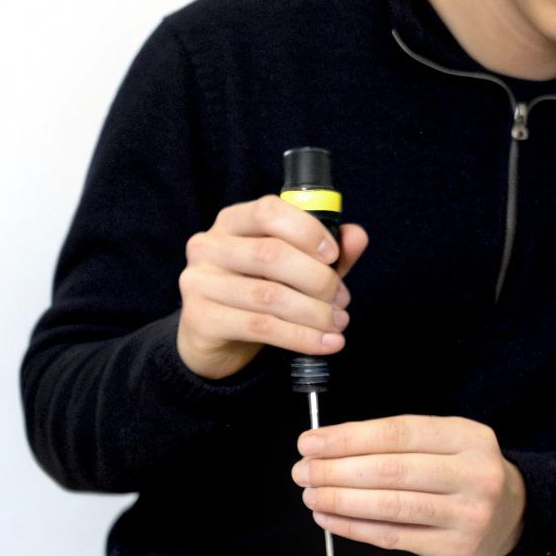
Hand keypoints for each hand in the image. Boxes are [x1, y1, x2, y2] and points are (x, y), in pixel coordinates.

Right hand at [176, 195, 369, 379]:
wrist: (212, 339)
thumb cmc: (254, 292)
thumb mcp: (291, 268)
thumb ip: (323, 252)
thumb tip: (356, 237)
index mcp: (231, 222)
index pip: (268, 211)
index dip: (307, 230)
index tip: (334, 255)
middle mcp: (209, 246)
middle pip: (270, 254)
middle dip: (318, 279)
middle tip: (342, 300)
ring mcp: (199, 283)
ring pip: (268, 295)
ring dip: (314, 313)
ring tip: (337, 324)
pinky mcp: (201, 319)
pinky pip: (260, 327)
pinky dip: (300, 337)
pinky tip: (324, 343)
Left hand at [293, 415, 526, 555]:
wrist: (512, 515)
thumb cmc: (461, 473)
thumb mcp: (444, 442)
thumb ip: (395, 442)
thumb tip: (326, 447)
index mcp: (468, 438)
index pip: (399, 433)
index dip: (349, 438)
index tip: (310, 442)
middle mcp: (474, 475)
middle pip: (392, 471)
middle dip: (337, 471)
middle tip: (303, 471)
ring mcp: (468, 516)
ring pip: (391, 507)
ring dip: (341, 501)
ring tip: (311, 495)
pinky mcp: (456, 549)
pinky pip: (394, 538)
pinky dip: (355, 528)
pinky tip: (330, 518)